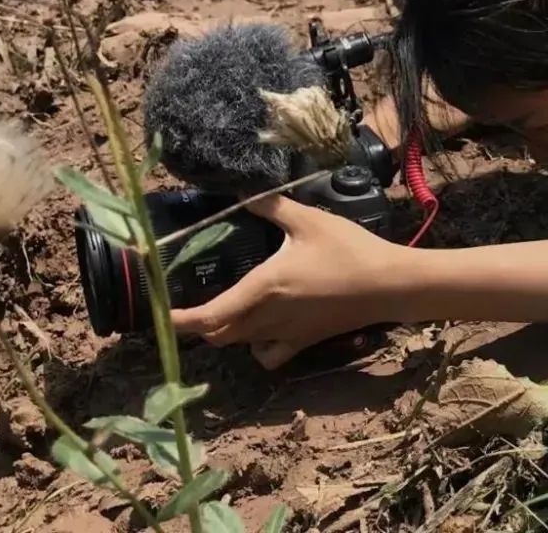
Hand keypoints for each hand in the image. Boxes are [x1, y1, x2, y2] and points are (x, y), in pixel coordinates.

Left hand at [171, 194, 403, 369]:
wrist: (388, 284)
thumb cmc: (347, 250)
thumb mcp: (308, 220)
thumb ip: (272, 207)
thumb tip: (245, 191)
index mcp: (262, 288)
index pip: (209, 316)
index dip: (179, 320)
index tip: (160, 314)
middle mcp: (268, 318)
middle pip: (218, 333)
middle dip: (199, 322)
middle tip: (188, 301)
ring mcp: (286, 335)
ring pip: (239, 344)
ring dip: (224, 332)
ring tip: (222, 308)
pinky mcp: (305, 342)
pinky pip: (268, 355)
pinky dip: (256, 347)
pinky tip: (262, 327)